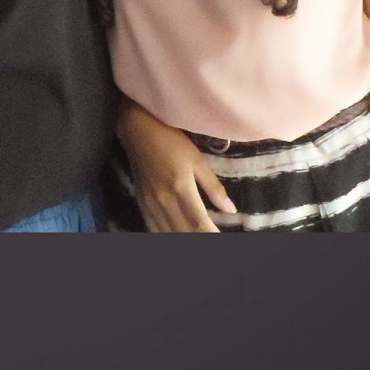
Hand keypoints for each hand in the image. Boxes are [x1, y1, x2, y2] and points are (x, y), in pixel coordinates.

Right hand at [118, 100, 235, 232]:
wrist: (138, 130)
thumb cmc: (171, 141)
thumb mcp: (197, 160)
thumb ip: (214, 187)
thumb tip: (231, 209)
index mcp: (181, 188)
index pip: (198, 222)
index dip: (211, 234)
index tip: (222, 238)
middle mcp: (164, 200)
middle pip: (184, 231)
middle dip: (199, 238)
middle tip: (213, 238)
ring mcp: (150, 204)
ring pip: (167, 233)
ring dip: (183, 239)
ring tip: (197, 239)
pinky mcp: (141, 203)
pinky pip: (152, 227)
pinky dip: (165, 235)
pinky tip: (174, 235)